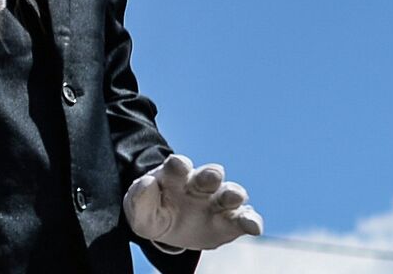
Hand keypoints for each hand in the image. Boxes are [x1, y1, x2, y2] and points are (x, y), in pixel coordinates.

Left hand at [123, 155, 263, 251]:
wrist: (170, 228)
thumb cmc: (154, 213)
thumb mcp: (139, 212)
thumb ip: (139, 199)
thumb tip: (148, 182)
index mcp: (175, 176)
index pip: (177, 166)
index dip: (178, 165)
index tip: (178, 164)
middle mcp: (200, 185)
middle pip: (208, 176)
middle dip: (211, 175)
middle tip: (212, 175)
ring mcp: (217, 202)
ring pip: (229, 193)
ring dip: (233, 193)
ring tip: (235, 197)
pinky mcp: (231, 222)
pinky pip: (244, 219)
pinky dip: (251, 221)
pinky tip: (254, 226)